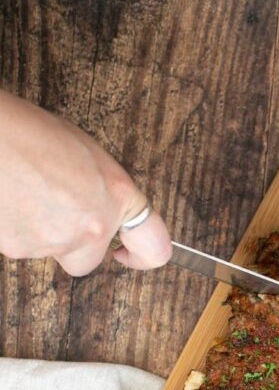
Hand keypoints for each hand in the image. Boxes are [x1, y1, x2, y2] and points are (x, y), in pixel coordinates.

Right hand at [0, 91, 171, 275]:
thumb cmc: (28, 131)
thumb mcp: (83, 153)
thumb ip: (100, 191)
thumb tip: (99, 205)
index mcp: (116, 197)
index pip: (154, 248)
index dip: (142, 256)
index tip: (127, 253)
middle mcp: (92, 227)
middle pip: (87, 258)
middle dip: (71, 241)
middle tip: (52, 207)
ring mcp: (55, 242)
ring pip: (50, 250)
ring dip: (39, 228)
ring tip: (23, 189)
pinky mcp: (20, 249)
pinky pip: (21, 246)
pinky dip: (15, 227)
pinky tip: (10, 197)